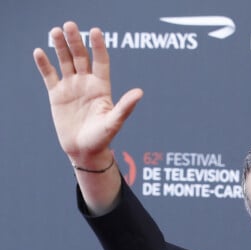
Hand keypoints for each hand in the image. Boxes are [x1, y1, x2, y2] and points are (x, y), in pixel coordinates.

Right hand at [33, 21, 142, 166]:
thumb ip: (125, 107)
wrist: (84, 152)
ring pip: (65, 61)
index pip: (101, 61)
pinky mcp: (57, 95)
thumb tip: (139, 92)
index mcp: (101, 87)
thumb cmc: (103, 139)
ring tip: (55, 31)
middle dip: (75, 41)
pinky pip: (49, 76)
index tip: (96, 31)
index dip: (98, 46)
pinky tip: (40, 52)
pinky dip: (44, 64)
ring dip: (60, 46)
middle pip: (81, 57)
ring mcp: (71, 88)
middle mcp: (86, 84)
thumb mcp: (114, 122)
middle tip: (69, 25)